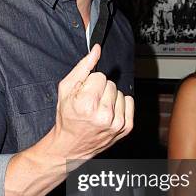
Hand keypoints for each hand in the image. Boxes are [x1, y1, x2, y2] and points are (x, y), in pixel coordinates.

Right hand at [53, 44, 133, 160]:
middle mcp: (104, 115)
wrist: (71, 145)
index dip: (90, 83)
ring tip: (99, 109)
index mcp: (87, 105)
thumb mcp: (66, 90)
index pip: (100, 76)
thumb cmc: (67, 118)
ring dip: (110, 98)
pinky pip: (129, 102)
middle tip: (90, 102)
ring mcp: (117, 123)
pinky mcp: (126, 128)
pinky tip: (109, 112)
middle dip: (100, 90)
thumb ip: (82, 67)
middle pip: (111, 84)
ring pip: (120, 93)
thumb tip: (96, 50)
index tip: (84, 93)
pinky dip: (120, 105)